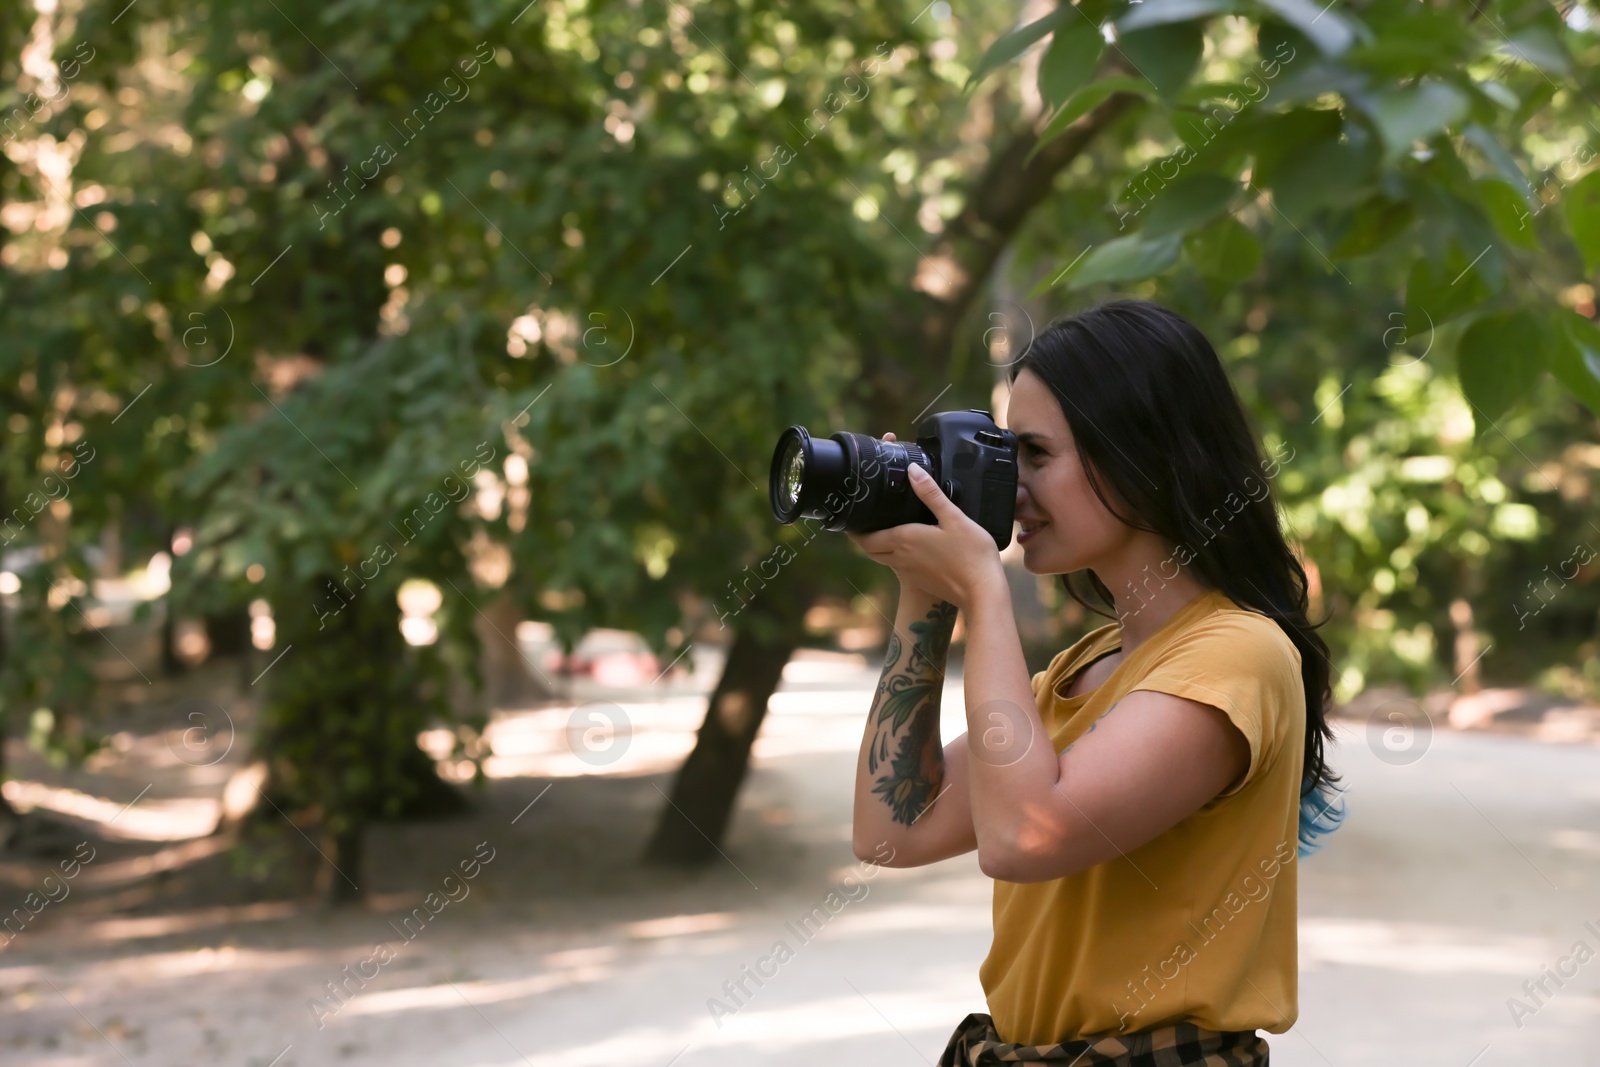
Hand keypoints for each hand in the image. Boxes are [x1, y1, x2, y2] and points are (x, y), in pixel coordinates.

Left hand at [847, 435, 1005, 609]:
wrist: (982, 592)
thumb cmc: (970, 554)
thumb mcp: (953, 517)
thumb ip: (931, 493)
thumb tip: (912, 470)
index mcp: (903, 540)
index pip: (865, 538)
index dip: (854, 530)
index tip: (850, 519)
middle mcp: (900, 558)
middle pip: (870, 550)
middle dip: (863, 538)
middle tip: (864, 523)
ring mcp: (909, 573)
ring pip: (883, 559)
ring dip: (879, 547)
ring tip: (884, 530)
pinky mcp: (920, 582)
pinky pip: (899, 568)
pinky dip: (895, 557)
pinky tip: (910, 547)